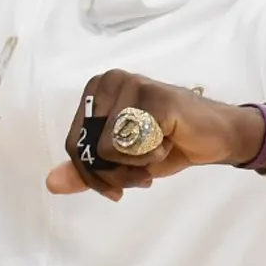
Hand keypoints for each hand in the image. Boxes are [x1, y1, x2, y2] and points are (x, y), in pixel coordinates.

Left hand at [46, 70, 265, 201]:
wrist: (214, 137)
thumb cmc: (166, 142)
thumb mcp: (120, 161)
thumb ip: (87, 169)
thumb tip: (51, 183)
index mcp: (96, 90)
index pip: (73, 145)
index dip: (94, 176)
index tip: (117, 185)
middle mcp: (110, 80)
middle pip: (88, 149)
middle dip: (116, 174)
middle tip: (142, 169)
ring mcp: (134, 85)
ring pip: (108, 149)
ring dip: (136, 166)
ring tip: (157, 151)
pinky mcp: (156, 98)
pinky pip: (135, 145)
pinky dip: (153, 157)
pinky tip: (169, 141)